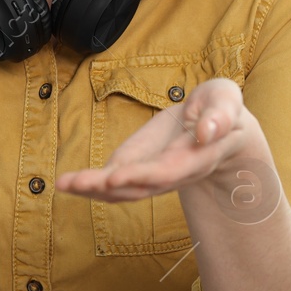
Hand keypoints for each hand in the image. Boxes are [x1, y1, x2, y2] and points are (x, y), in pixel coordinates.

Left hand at [56, 77, 271, 201]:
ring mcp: (153, 174)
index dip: (142, 175)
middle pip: (139, 186)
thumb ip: (221, 115)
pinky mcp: (137, 167)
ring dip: (93, 189)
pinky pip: (114, 181)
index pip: (168, 170)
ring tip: (64, 184)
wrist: (214, 125)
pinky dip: (91, 184)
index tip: (115, 177)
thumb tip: (205, 131)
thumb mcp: (227, 101)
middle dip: (106, 186)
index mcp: (196, 157)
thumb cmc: (220, 108)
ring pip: (123, 189)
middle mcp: (172, 173)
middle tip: (76, 183)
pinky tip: (68, 183)